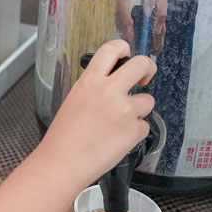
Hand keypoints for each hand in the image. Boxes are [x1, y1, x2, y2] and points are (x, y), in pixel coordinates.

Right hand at [39, 39, 156, 186]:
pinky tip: (118, 139)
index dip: (124, 48)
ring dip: (140, 109)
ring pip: (148, 99)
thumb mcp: (75, 99)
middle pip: (142, 64)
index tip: (127, 55)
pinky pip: (145, 126)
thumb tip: (113, 83)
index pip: (112, 49)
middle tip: (146, 77)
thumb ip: (94, 87)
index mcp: (90, 81)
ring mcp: (124, 110)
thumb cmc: (64, 137)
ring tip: (121, 123)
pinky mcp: (134, 130)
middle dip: (149, 68)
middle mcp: (109, 91)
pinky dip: (135, 133)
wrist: (63, 163)